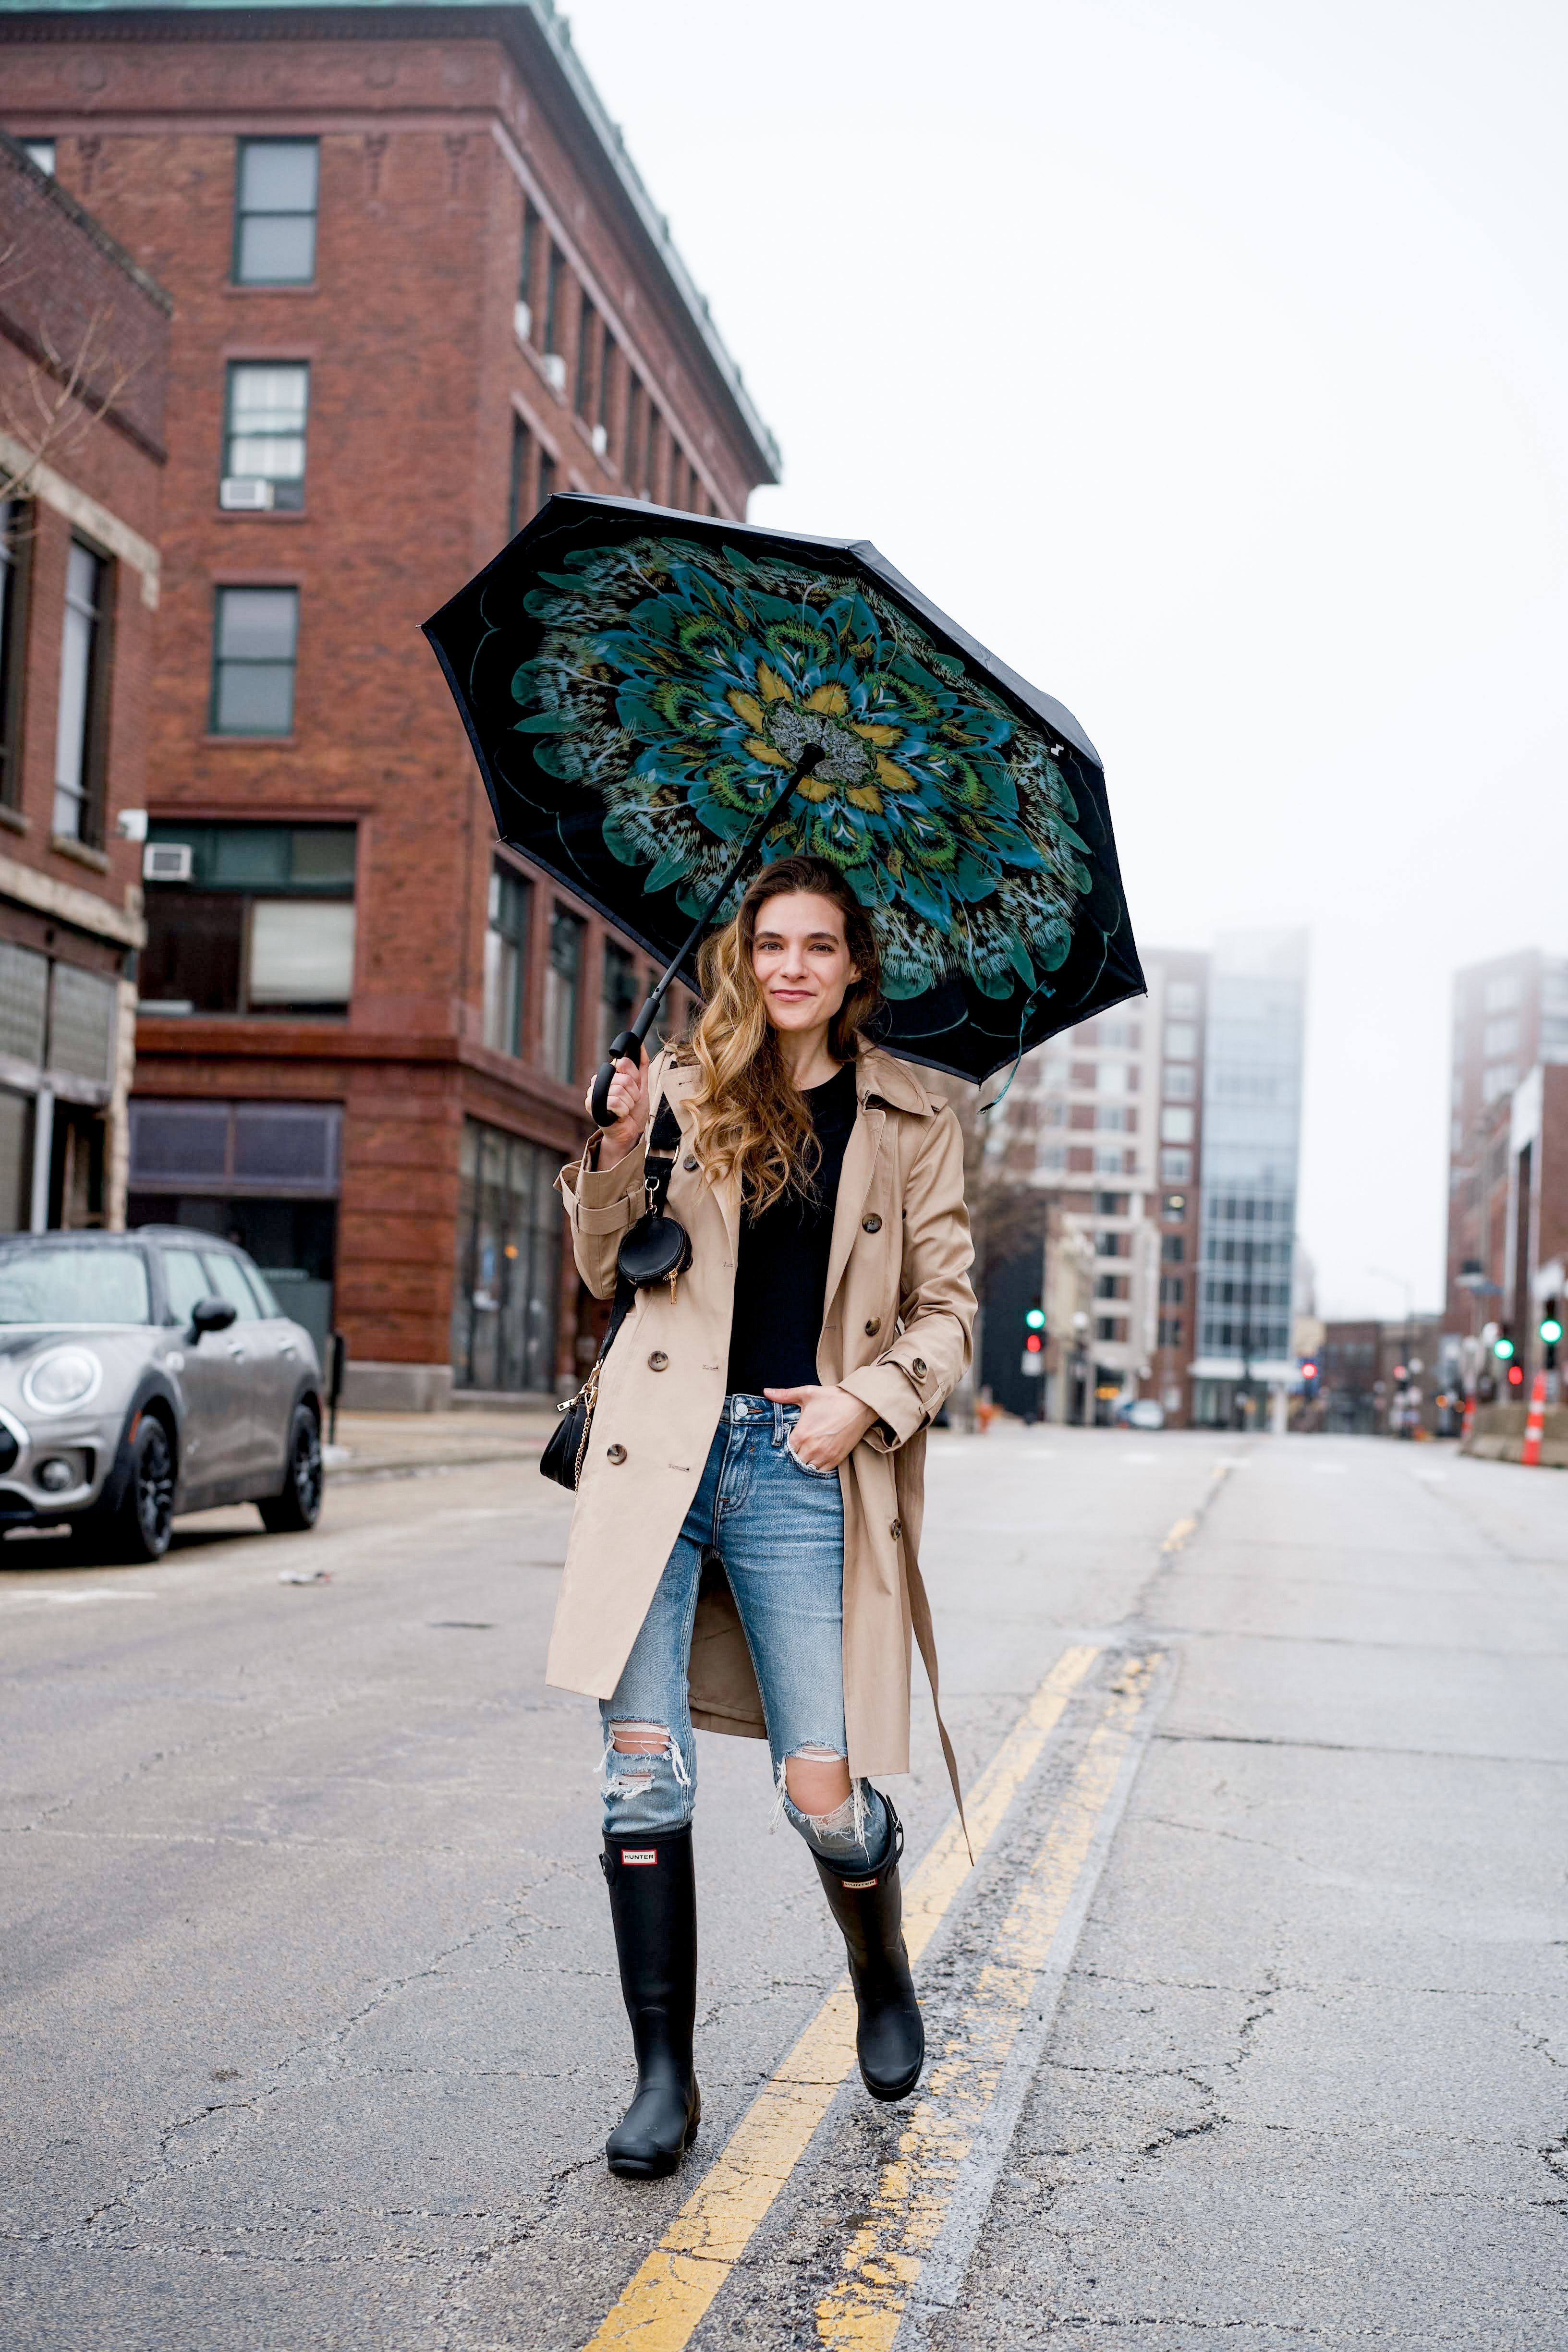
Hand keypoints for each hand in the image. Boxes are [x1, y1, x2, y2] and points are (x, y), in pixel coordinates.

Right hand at [588, 1045, 648, 1165]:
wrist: (629, 1132)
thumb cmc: (634, 1110)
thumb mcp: (642, 1085)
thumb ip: (641, 1065)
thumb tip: (640, 1044)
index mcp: (610, 1073)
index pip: (624, 1062)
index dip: (635, 1077)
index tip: (635, 1088)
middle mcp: (599, 1079)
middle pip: (624, 1078)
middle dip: (634, 1093)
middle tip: (630, 1102)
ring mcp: (594, 1092)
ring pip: (620, 1091)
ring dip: (629, 1104)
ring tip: (625, 1109)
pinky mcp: (592, 1105)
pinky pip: (615, 1102)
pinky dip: (623, 1111)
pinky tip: (620, 1116)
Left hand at [763, 1383, 877, 1470]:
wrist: (860, 1405)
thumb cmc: (833, 1398)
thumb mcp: (807, 1394)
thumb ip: (785, 1395)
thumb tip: (766, 1392)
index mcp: (801, 1434)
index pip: (786, 1449)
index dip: (787, 1445)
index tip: (791, 1439)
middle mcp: (811, 1449)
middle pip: (795, 1460)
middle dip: (795, 1454)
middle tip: (799, 1446)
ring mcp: (825, 1456)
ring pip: (808, 1468)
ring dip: (806, 1462)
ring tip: (808, 1452)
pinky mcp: (837, 1459)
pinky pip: (822, 1471)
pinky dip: (818, 1466)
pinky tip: (818, 1458)